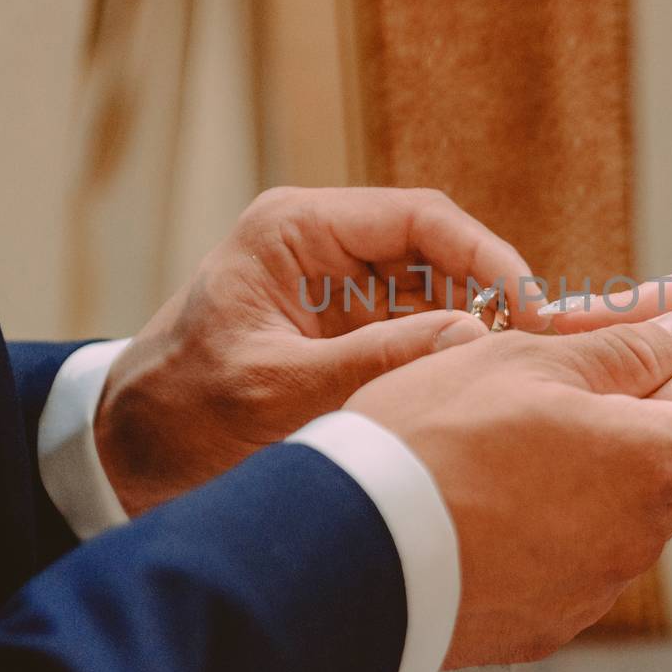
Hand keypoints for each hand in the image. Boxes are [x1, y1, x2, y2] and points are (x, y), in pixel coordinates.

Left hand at [97, 187, 545, 515]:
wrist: (127, 454)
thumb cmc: (182, 413)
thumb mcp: (276, 390)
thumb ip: (373, 362)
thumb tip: (476, 342)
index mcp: (294, 229)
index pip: (419, 218)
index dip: (486, 255)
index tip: (531, 304)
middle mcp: (322, 245)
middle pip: (438, 248)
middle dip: (493, 291)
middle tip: (544, 342)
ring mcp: (336, 286)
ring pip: (436, 289)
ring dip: (478, 324)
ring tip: (523, 365)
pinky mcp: (344, 328)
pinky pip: (417, 326)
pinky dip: (451, 352)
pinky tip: (483, 383)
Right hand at [346, 306, 671, 667]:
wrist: (344, 549)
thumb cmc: (433, 436)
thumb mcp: (527, 358)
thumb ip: (627, 348)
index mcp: (649, 462)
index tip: (644, 379)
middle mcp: (636, 539)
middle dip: (631, 443)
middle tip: (547, 408)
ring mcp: (590, 593)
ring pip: (617, 528)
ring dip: (582, 493)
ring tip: (497, 462)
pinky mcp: (543, 629)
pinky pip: (567, 575)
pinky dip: (541, 544)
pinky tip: (480, 516)